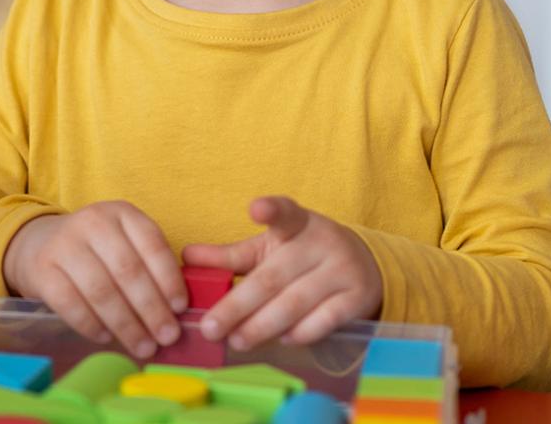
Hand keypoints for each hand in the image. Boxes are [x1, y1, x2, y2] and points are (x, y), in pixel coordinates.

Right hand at [2, 201, 186, 359]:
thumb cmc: (95, 249)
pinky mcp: (42, 269)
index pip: (152, 243)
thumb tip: (176, 310)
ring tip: (143, 346)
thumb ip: (147, 264)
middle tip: (167, 336)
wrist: (40, 243)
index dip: (169, 278)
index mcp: (122, 212)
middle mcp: (93, 221)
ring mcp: (65, 244)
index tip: (180, 308)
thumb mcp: (123, 241)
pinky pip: (71, 304)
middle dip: (151, 308)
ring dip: (126, 324)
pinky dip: (92, 325)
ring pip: (101, 290)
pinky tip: (107, 338)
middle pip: (128, 270)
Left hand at [182, 196, 382, 350]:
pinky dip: (299, 334)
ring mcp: (342, 269)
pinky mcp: (356, 297)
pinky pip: (323, 321)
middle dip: (238, 305)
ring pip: (296, 302)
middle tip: (210, 327)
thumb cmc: (303, 256)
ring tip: (237, 340)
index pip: (284, 212)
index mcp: (297, 223)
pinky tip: (280, 341)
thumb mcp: (269, 249)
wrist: (364, 266)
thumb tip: (186, 257)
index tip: (255, 209)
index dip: (271, 210)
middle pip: (274, 275)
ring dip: (263, 326)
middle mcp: (321, 241)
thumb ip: (229, 256)